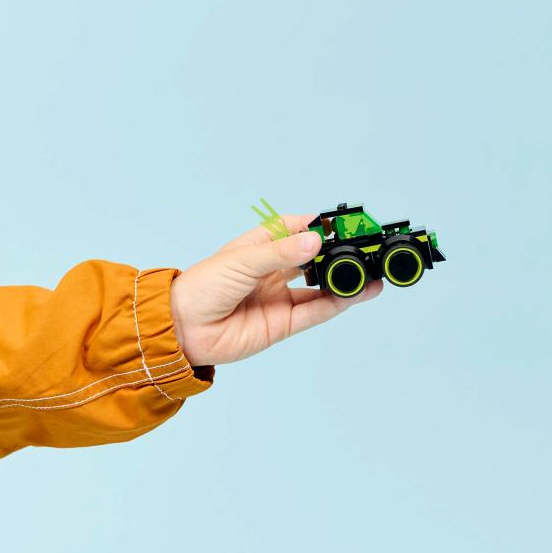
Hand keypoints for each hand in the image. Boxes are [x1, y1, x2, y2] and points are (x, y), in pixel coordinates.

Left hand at [169, 214, 383, 365]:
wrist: (182, 329)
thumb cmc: (200, 288)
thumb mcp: (242, 262)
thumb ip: (280, 254)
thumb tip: (314, 241)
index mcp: (259, 247)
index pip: (295, 230)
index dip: (317, 226)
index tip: (341, 223)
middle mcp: (271, 271)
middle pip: (312, 259)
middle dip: (336, 255)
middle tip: (362, 248)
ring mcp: (278, 297)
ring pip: (319, 288)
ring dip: (343, 281)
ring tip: (369, 274)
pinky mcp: (281, 323)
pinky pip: (314, 312)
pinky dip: (336, 304)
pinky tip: (355, 294)